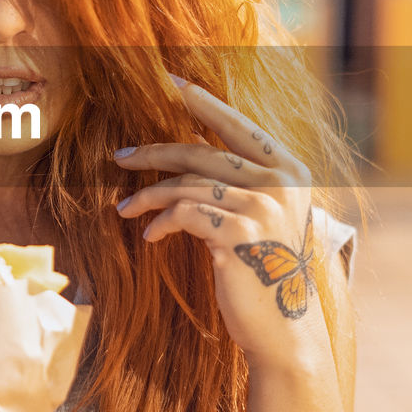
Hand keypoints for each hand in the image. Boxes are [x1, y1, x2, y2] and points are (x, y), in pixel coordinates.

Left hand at [114, 75, 329, 373]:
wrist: (283, 328)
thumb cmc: (265, 270)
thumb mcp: (262, 216)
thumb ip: (240, 181)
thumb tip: (188, 150)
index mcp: (290, 170)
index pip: (237, 125)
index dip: (202, 102)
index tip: (168, 83)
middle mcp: (281, 183)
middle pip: (202, 151)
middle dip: (154, 152)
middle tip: (120, 157)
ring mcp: (262, 207)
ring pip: (186, 184)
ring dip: (148, 196)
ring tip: (125, 208)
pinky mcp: (238, 234)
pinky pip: (184, 214)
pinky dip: (160, 222)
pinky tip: (149, 236)